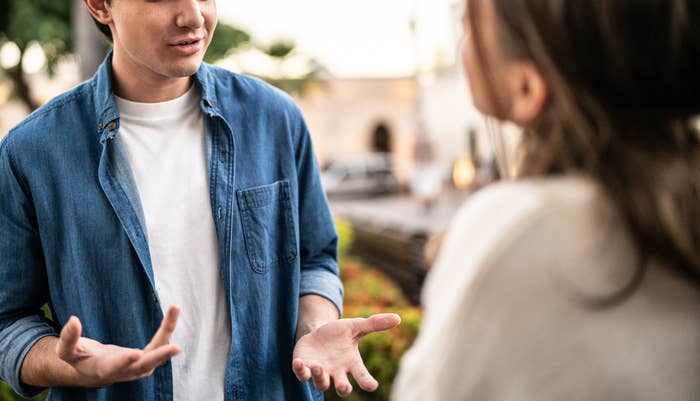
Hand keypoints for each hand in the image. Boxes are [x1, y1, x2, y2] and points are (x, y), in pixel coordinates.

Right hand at [55, 305, 181, 386]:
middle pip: (145, 365)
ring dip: (168, 330)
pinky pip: (161, 343)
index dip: (124, 361)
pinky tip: (173, 312)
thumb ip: (68, 338)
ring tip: (175, 309)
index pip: (116, 367)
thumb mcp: (67, 351)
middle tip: (176, 347)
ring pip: (158, 351)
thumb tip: (73, 320)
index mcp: (104, 370)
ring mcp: (139, 366)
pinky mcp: (147, 358)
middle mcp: (126, 371)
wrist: (94, 371)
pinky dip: (167, 327)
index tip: (135, 353)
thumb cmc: (79, 360)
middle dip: (160, 356)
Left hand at [292, 313, 400, 396]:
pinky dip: (301, 371)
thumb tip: (398, 318)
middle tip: (344, 386)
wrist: (317, 334)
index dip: (367, 382)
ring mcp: (321, 372)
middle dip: (343, 388)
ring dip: (320, 377)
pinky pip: (302, 375)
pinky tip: (299, 363)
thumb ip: (374, 324)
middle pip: (342, 387)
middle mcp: (337, 372)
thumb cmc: (338, 334)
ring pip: (321, 383)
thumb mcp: (356, 326)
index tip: (372, 385)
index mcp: (351, 363)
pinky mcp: (305, 368)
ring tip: (319, 367)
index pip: (362, 376)